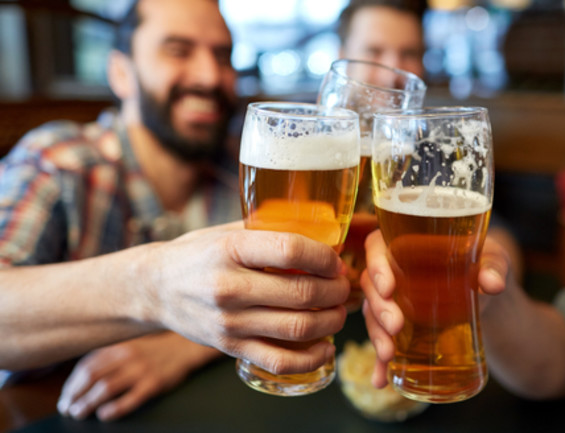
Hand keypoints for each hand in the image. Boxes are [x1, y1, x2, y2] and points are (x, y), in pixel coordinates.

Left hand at [57, 333, 218, 420]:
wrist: (185, 347)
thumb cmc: (155, 349)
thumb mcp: (130, 345)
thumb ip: (109, 355)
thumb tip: (82, 375)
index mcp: (119, 346)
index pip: (87, 365)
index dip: (71, 383)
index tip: (65, 396)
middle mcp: (127, 356)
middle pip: (91, 377)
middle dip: (75, 395)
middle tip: (67, 408)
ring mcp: (141, 370)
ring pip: (106, 388)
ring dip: (88, 403)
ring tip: (79, 413)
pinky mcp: (154, 384)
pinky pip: (130, 399)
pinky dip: (114, 408)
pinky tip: (104, 415)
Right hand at [138, 224, 349, 376]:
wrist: (154, 289)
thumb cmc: (197, 255)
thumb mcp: (226, 232)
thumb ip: (266, 230)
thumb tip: (319, 229)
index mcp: (230, 250)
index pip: (290, 250)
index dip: (324, 256)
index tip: (336, 260)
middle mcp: (229, 287)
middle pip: (302, 292)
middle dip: (335, 290)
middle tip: (344, 286)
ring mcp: (230, 322)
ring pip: (298, 327)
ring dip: (331, 321)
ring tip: (339, 311)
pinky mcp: (230, 348)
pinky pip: (279, 360)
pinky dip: (311, 358)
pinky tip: (326, 347)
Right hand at [361, 230, 509, 387]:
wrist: (489, 295)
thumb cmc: (485, 265)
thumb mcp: (494, 259)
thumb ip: (494, 267)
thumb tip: (493, 283)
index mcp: (407, 243)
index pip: (377, 246)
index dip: (376, 265)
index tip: (389, 287)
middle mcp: (393, 270)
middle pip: (371, 284)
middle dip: (379, 308)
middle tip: (396, 325)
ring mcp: (394, 300)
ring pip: (373, 314)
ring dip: (376, 335)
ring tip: (388, 354)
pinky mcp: (399, 326)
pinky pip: (384, 341)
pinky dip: (381, 363)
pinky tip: (381, 380)